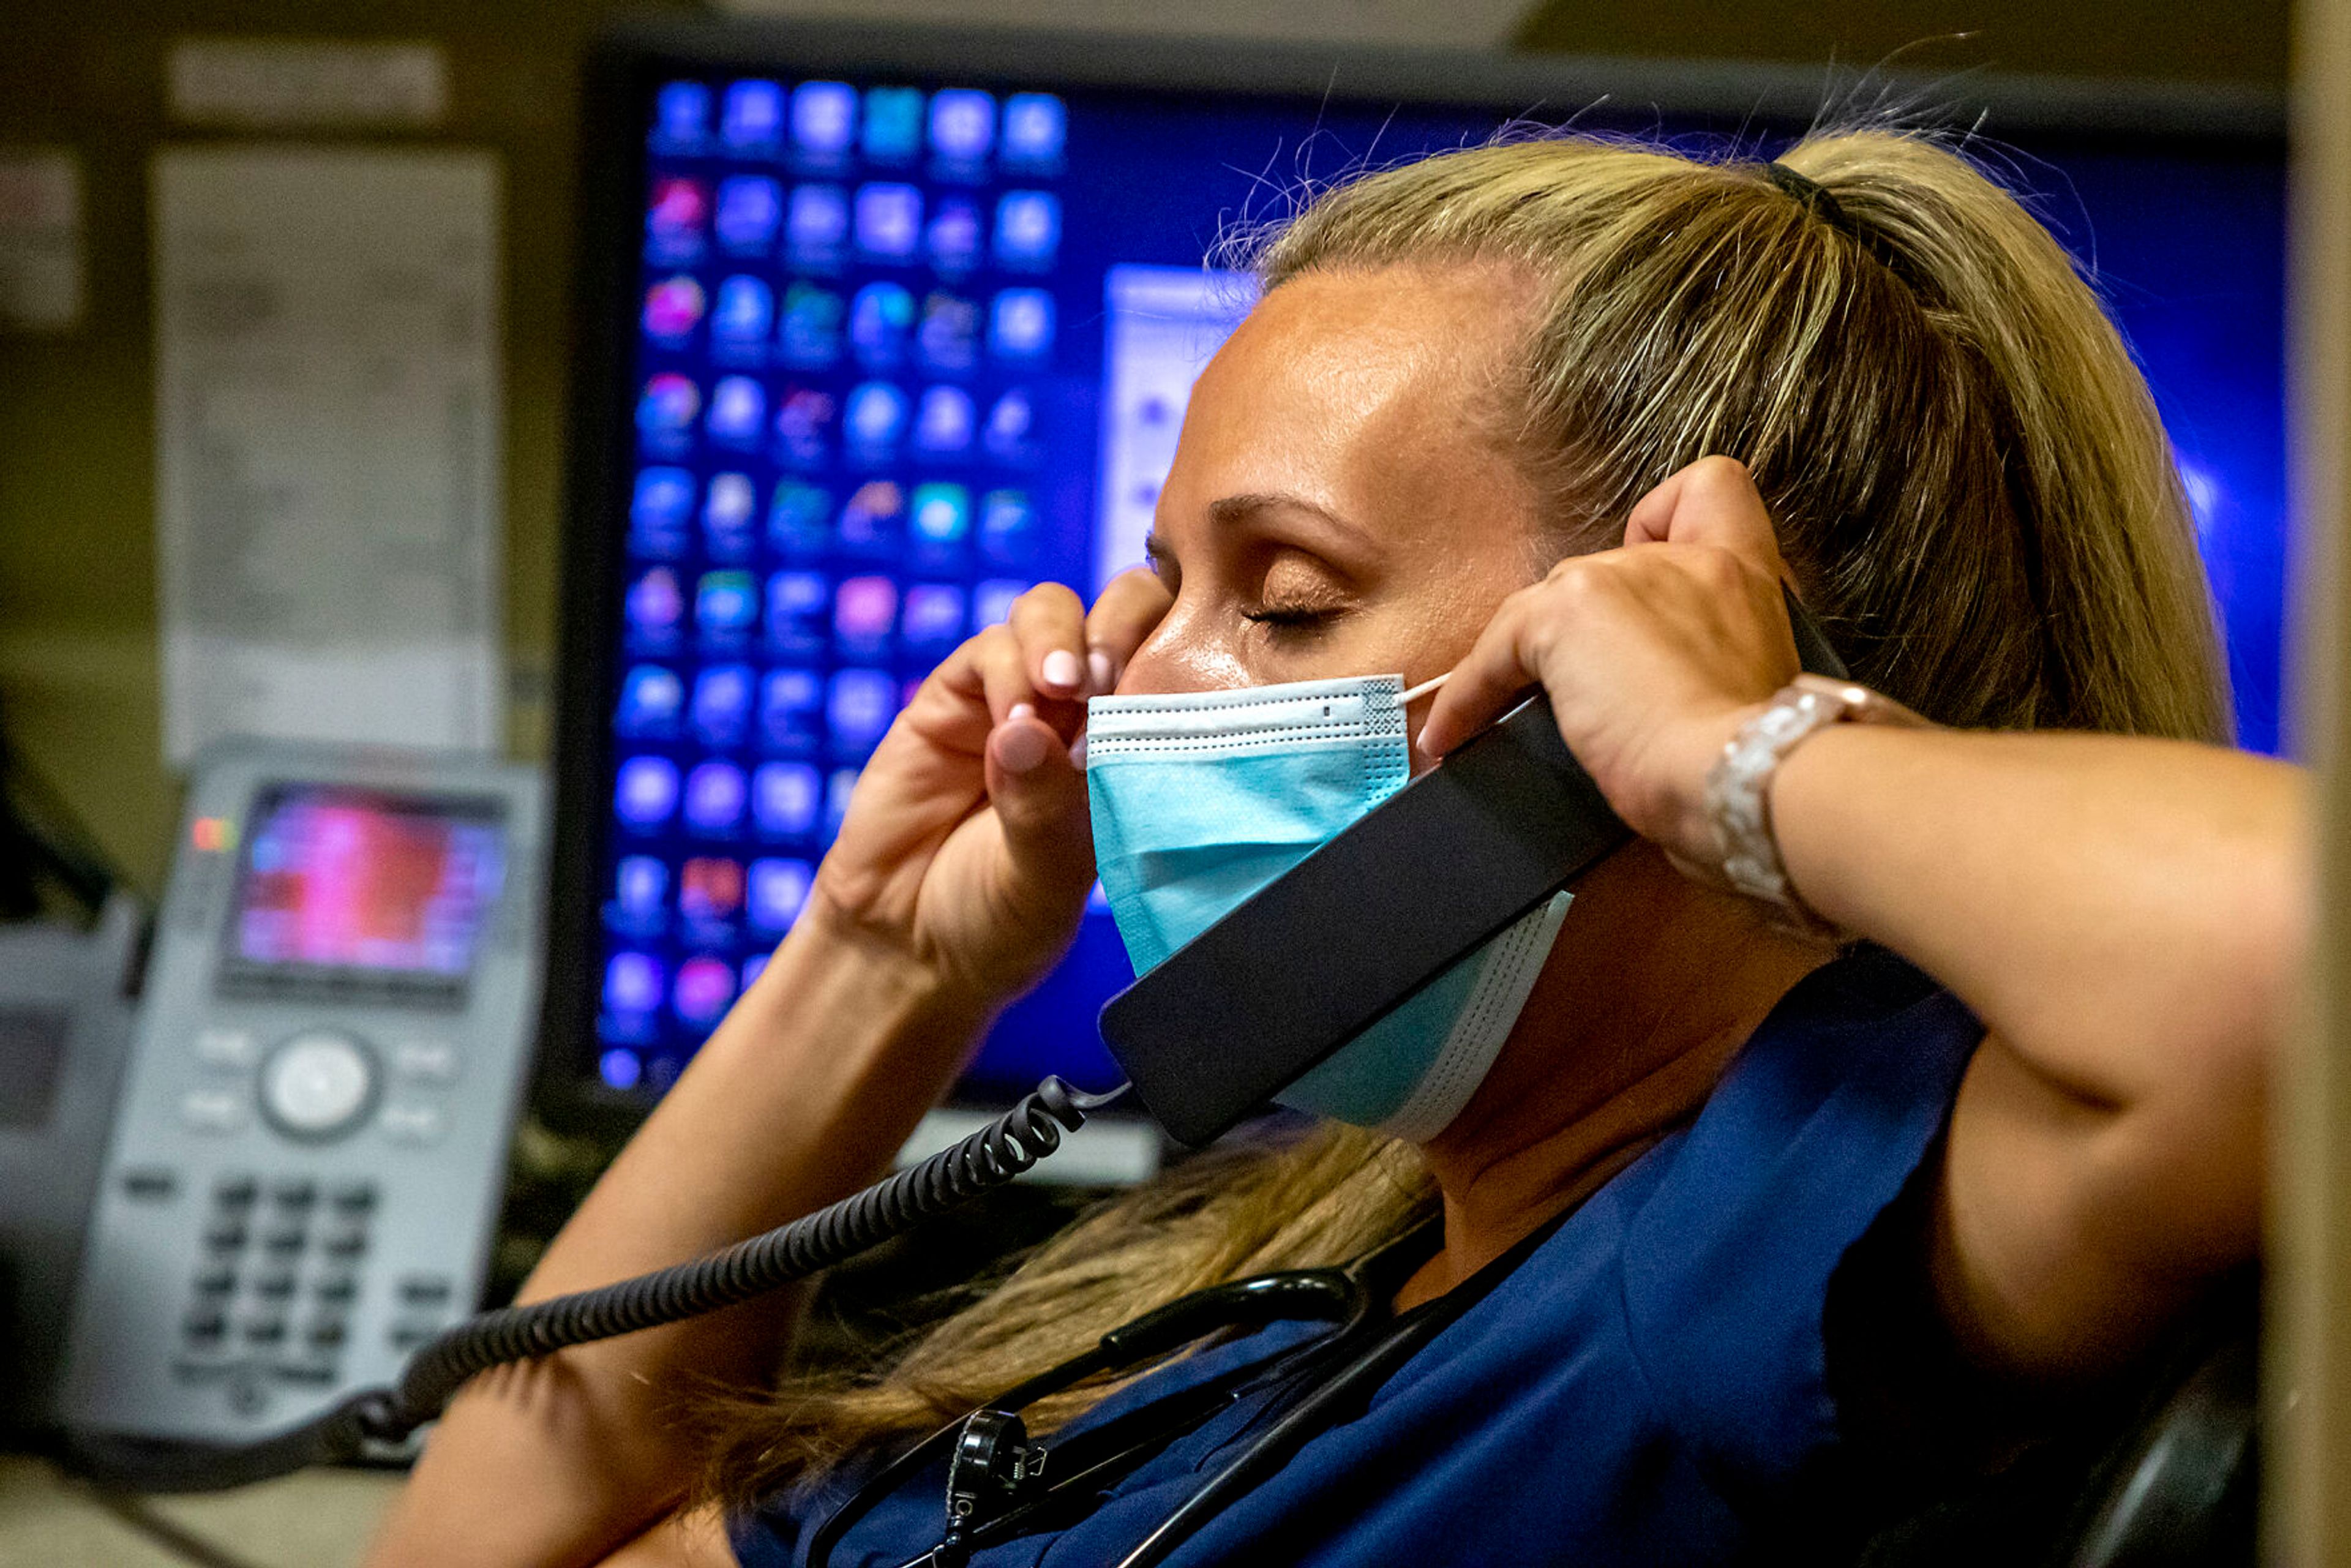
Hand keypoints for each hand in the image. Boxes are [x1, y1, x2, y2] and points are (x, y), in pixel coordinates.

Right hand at [806, 569, 1173, 1013]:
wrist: (908, 947)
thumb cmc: (998, 922)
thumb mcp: (1043, 880)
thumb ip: (1043, 807)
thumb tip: (1027, 730)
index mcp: (1131, 747)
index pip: (1173, 657)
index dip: (1175, 647)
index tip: (1160, 690)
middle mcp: (1081, 712)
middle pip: (1120, 608)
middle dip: (1121, 624)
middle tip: (1105, 682)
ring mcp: (1016, 698)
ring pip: (1051, 613)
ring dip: (1060, 642)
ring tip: (1057, 694)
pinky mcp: (951, 700)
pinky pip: (987, 650)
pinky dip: (1005, 672)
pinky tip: (1009, 724)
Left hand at [1416, 457, 1800, 870]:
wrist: (1741, 777)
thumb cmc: (1753, 764)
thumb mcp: (1752, 694)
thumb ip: (1710, 666)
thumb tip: (1667, 699)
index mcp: (1744, 580)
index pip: (1713, 489)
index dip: (1670, 520)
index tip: (1653, 570)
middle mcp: (1685, 562)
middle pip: (1604, 567)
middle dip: (1582, 632)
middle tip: (1574, 697)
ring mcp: (1622, 578)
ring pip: (1543, 607)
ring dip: (1517, 663)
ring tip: (1486, 721)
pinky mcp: (1567, 613)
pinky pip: (1493, 650)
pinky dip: (1466, 694)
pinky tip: (1448, 738)